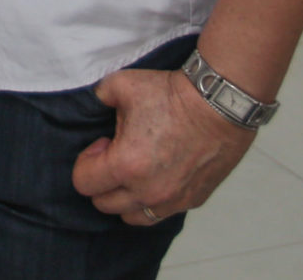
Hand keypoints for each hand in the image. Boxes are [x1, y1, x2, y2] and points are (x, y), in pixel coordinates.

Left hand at [73, 67, 256, 224]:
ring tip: (135, 170)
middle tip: (117, 154)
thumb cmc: (171, 95)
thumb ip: (97, 99)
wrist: (219, 104)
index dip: (87, 160)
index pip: (83, 184)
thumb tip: (93, 106)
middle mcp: (147, 191)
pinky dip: (152, 200)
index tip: (104, 143)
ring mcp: (172, 200)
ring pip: (132, 217)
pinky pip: (161, 213)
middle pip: (104, 204)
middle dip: (102, 181)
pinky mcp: (192, 200)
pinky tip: (158, 174)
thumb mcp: (120, 85)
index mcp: (125, 166)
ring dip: (125, 197)